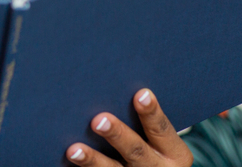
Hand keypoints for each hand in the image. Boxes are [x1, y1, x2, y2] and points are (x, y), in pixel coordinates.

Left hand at [65, 89, 192, 166]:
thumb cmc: (153, 147)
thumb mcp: (160, 141)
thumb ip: (145, 122)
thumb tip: (114, 84)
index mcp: (173, 153)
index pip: (161, 130)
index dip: (151, 112)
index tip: (141, 94)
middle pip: (136, 151)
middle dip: (117, 135)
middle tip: (98, 120)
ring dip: (93, 160)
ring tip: (74, 149)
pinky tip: (67, 160)